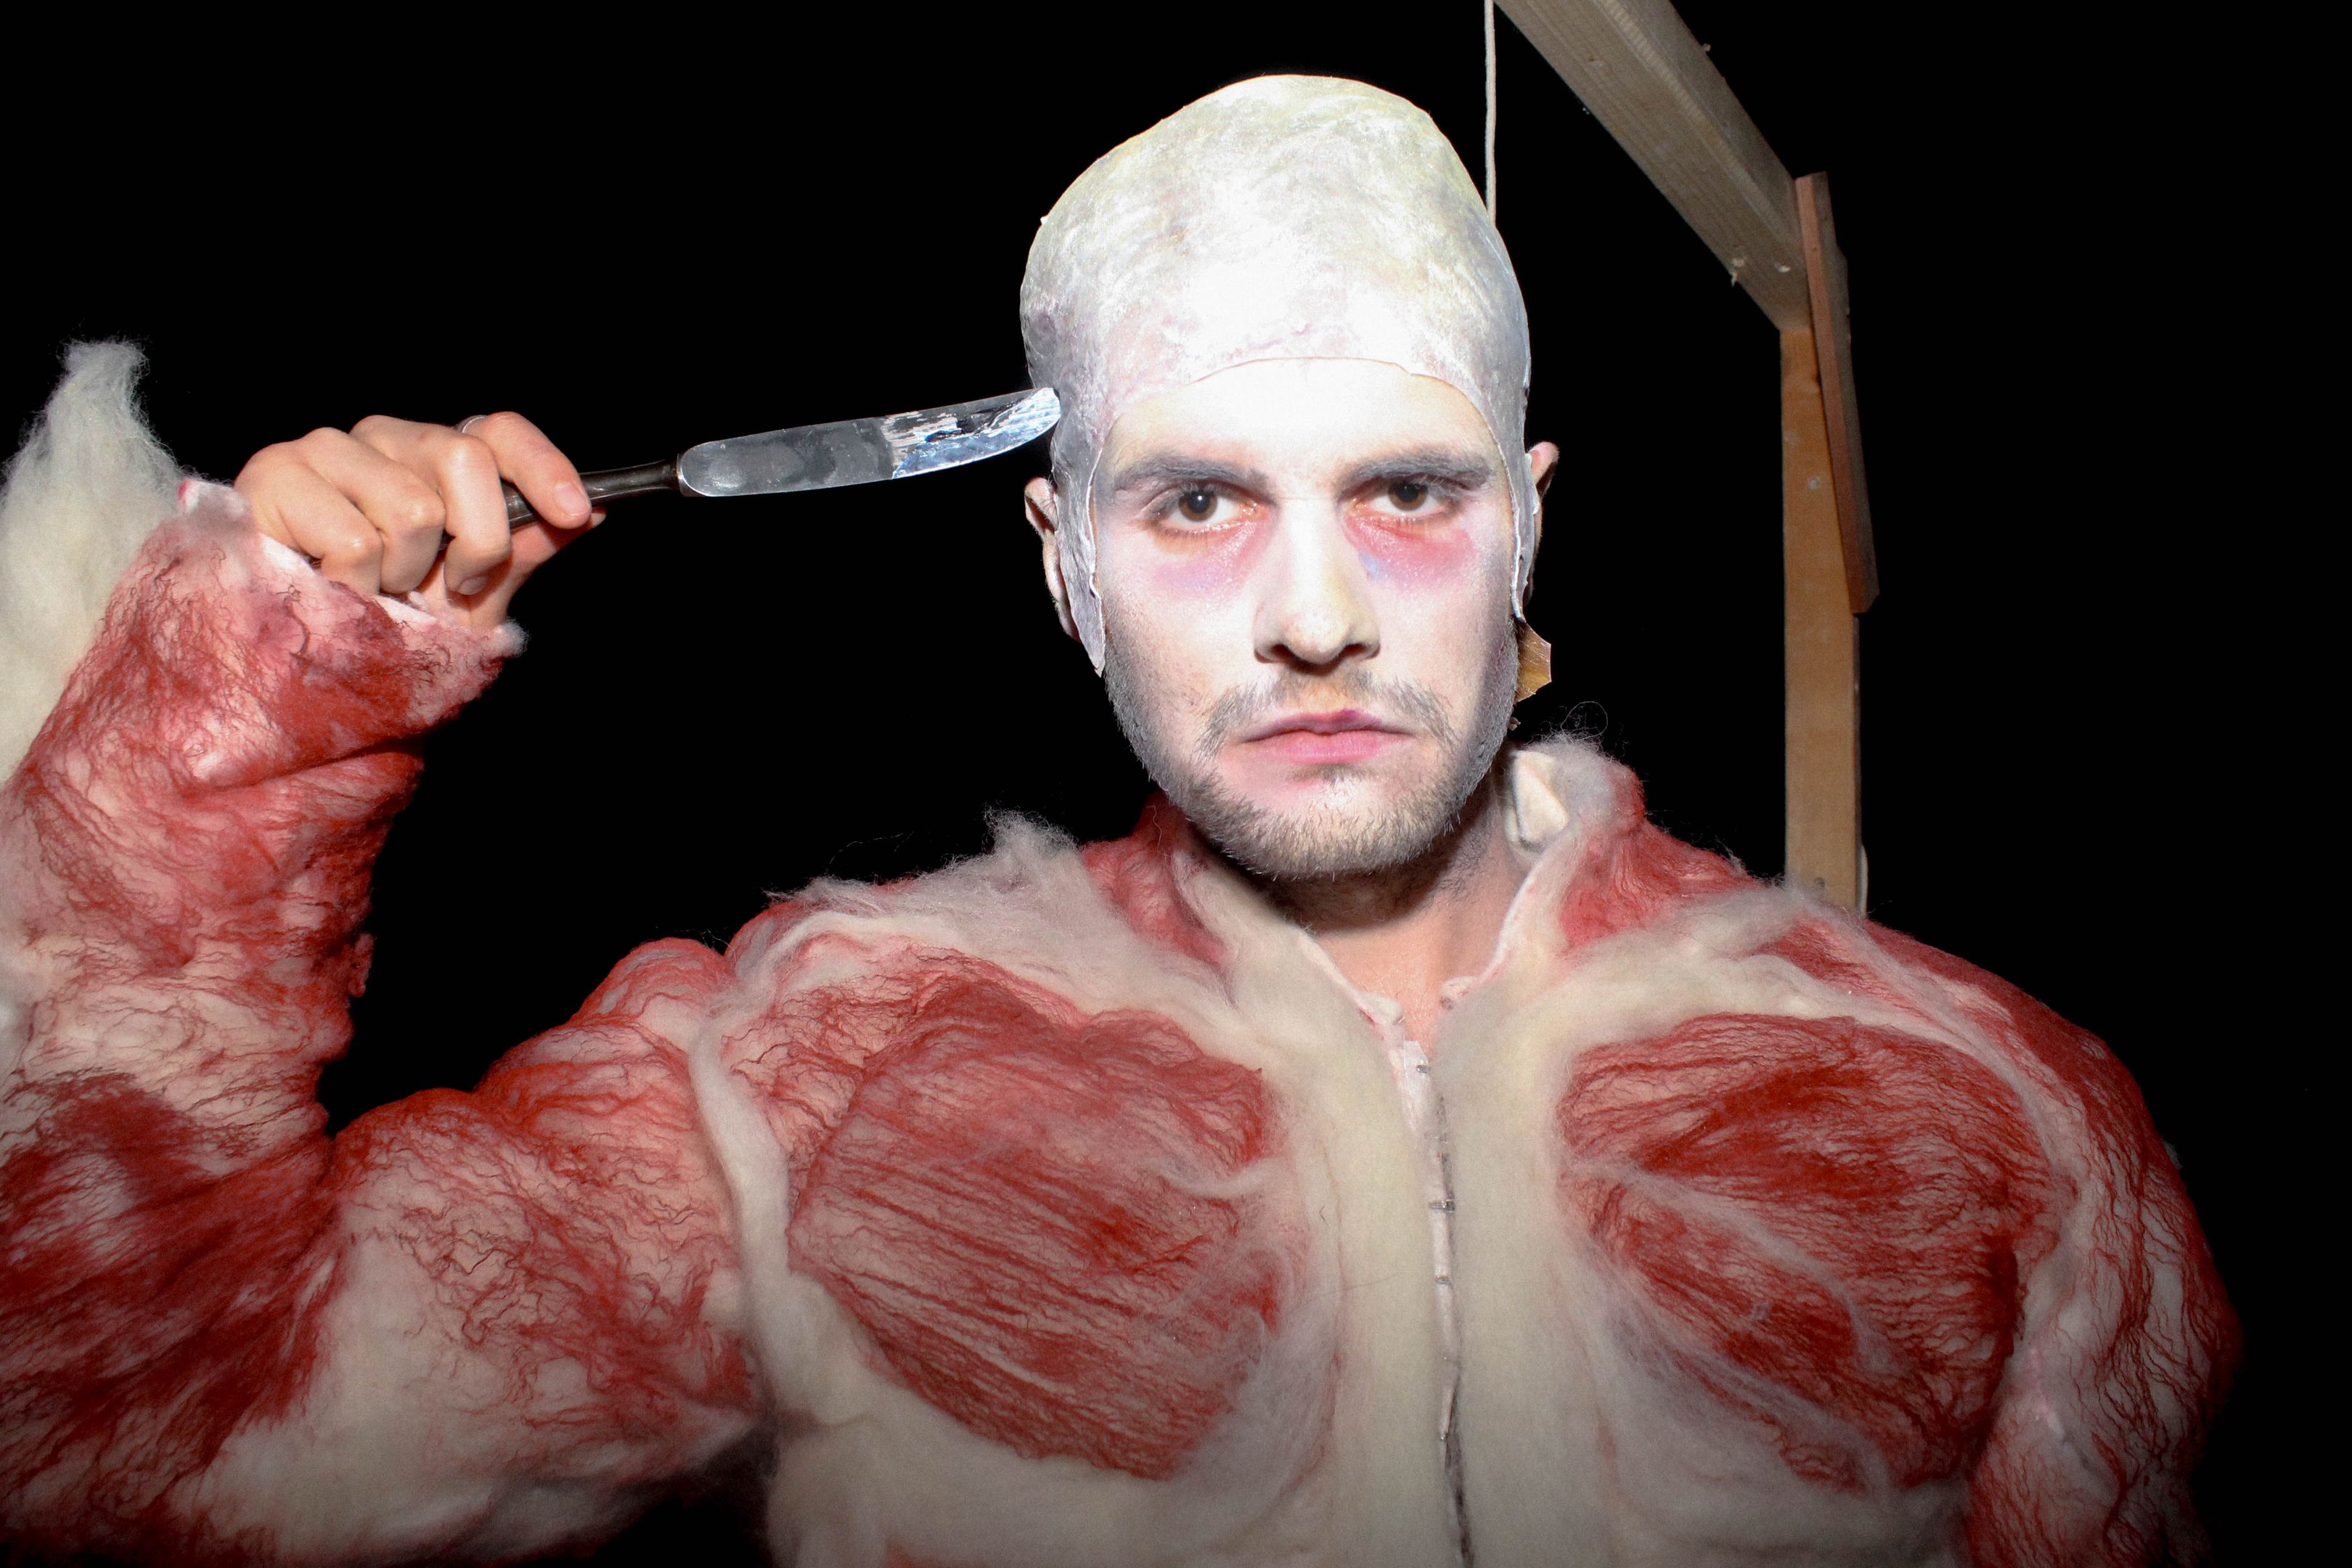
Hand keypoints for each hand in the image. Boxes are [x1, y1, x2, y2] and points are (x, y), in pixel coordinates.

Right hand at [233, 411, 599, 625]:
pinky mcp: (274, 477)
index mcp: (432, 456)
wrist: (300, 661)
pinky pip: (356, 541)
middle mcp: (382, 438)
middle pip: (464, 458)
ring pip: (413, 507)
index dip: (542, 465)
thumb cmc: (384, 621)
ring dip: (404, 574)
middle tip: (447, 585)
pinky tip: (329, 590)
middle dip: (477, 542)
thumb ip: (523, 548)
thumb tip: (593, 510)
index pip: (496, 430)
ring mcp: (325, 449)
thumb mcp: (472, 595)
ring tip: (373, 589)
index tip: (575, 513)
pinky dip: (355, 590)